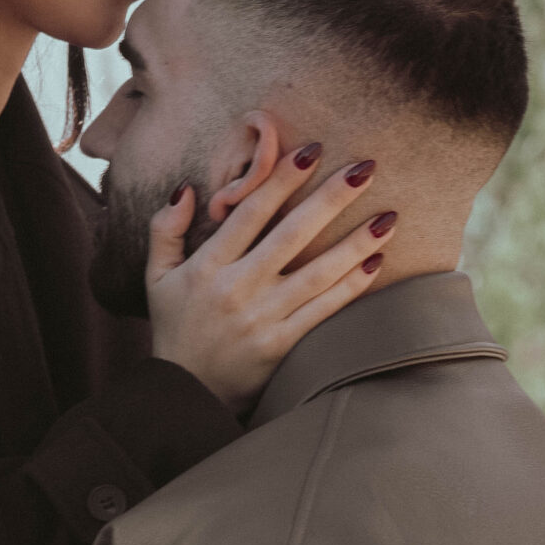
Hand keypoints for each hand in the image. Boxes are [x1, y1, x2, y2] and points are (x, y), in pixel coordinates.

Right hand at [145, 123, 394, 413]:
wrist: (184, 394)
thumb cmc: (176, 329)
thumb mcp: (155, 278)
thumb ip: (166, 230)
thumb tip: (188, 189)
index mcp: (207, 266)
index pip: (250, 213)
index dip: (281, 179)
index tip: (312, 149)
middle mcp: (236, 289)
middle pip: (291, 235)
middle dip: (330, 199)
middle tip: (366, 167)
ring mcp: (261, 319)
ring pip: (316, 273)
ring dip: (355, 243)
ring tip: (389, 216)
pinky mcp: (281, 346)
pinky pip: (322, 311)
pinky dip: (351, 287)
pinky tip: (376, 262)